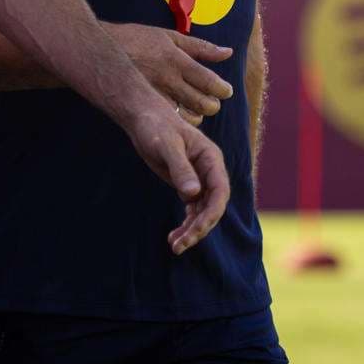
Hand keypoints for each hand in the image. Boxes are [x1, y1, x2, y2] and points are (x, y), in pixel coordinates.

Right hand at [105, 23, 233, 125]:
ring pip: (187, 118)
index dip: (222, 90)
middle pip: (202, 103)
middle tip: (212, 101)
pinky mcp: (144, 107)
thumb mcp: (169, 36)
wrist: (100, 51)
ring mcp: (155, 96)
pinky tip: (179, 116)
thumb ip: (200, 46)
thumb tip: (228, 53)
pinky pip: (169, 122)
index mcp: (176, 59)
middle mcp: (167, 80)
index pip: (208, 81)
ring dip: (198, 116)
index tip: (225, 91)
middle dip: (213, 105)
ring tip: (196, 109)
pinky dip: (179, 123)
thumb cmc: (136, 40)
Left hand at [119, 98, 230, 254]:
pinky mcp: (187, 184)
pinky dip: (186, 224)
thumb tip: (193, 194)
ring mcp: (200, 179)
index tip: (196, 230)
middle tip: (179, 245)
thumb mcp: (165, 145)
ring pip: (203, 211)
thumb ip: (180, 168)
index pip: (220, 191)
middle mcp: (210, 171)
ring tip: (174, 246)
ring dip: (192, 230)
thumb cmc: (155, 126)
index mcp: (211, 158)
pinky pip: (192, 209)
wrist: (143, 117)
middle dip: (199, 228)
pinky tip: (174, 237)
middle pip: (212, 206)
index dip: (211, 213)